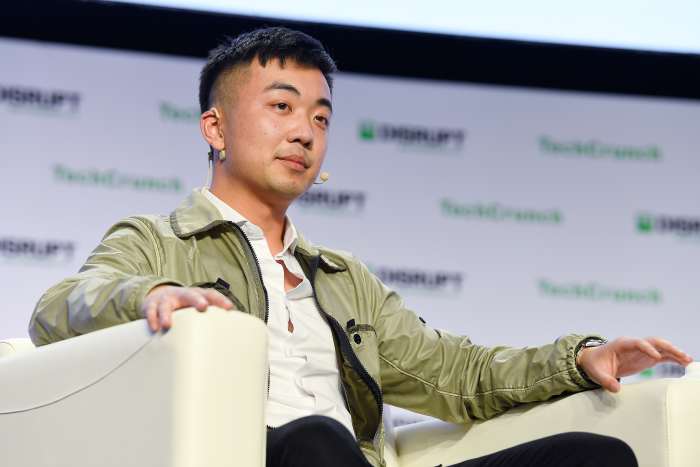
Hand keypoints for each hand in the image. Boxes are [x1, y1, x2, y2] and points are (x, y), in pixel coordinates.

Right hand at [140, 285, 233, 331]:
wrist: (158, 295)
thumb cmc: (184, 306)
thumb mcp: (196, 307)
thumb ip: (210, 316)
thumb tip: (232, 330)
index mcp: (196, 295)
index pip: (210, 294)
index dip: (220, 300)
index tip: (229, 308)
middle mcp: (182, 294)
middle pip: (190, 294)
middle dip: (197, 300)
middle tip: (203, 307)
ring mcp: (166, 299)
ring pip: (166, 305)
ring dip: (167, 314)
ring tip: (167, 325)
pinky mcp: (151, 304)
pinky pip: (151, 311)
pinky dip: (152, 318)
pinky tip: (155, 328)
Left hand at [577, 336, 692, 392]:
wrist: (595, 361)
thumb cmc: (595, 364)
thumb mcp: (596, 373)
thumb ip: (605, 380)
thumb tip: (616, 388)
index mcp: (621, 344)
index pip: (637, 343)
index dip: (646, 348)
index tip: (655, 356)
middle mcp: (634, 345)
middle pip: (653, 342)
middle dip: (667, 347)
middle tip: (681, 355)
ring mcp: (642, 351)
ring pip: (661, 348)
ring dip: (674, 352)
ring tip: (688, 360)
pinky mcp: (646, 358)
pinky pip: (663, 357)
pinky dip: (673, 359)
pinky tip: (685, 363)